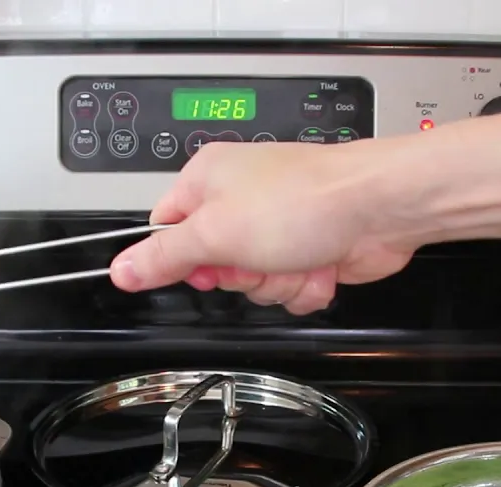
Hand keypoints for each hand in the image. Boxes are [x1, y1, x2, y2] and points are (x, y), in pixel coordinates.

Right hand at [108, 141, 418, 315]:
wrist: (378, 208)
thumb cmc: (307, 200)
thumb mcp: (216, 233)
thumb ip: (164, 256)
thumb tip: (121, 270)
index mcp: (208, 181)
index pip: (167, 232)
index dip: (184, 260)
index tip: (206, 263)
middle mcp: (242, 201)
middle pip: (214, 268)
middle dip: (242, 274)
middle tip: (259, 255)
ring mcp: (278, 228)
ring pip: (254, 285)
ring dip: (278, 282)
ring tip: (297, 254)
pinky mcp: (308, 252)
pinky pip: (288, 291)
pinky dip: (305, 286)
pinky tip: (319, 264)